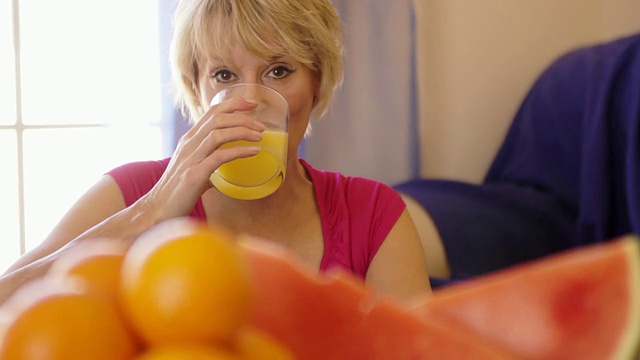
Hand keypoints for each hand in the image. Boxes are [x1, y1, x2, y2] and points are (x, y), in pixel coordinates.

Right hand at [141, 97, 265, 219]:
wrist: (157, 210)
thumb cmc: (177, 192)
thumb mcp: (195, 170)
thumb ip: (210, 164)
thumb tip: (227, 168)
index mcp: (189, 140)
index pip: (212, 112)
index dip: (233, 104)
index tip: (252, 104)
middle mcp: (189, 144)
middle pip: (217, 118)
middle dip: (243, 117)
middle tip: (261, 125)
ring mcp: (191, 158)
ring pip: (218, 132)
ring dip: (242, 131)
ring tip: (259, 136)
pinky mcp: (194, 174)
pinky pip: (219, 156)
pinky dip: (239, 151)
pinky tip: (254, 151)